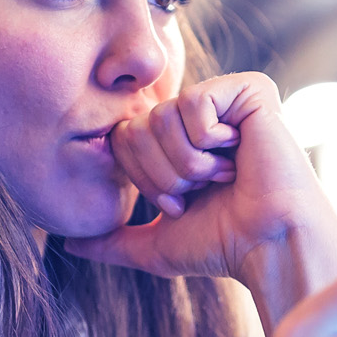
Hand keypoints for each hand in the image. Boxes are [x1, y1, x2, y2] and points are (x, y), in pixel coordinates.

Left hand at [65, 72, 336, 327]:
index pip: (126, 138)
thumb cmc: (223, 246)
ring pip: (164, 116)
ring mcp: (226, 100)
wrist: (269, 244)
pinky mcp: (250, 90)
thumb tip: (67, 244)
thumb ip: (112, 242)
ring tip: (224, 175)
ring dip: (189, 161)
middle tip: (203, 188)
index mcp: (180, 142)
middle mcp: (201, 117)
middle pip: (139, 125)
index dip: (145, 179)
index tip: (181, 202)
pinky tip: (239, 154)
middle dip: (165, 172)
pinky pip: (195, 101)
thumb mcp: (156, 245)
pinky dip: (209, 139)